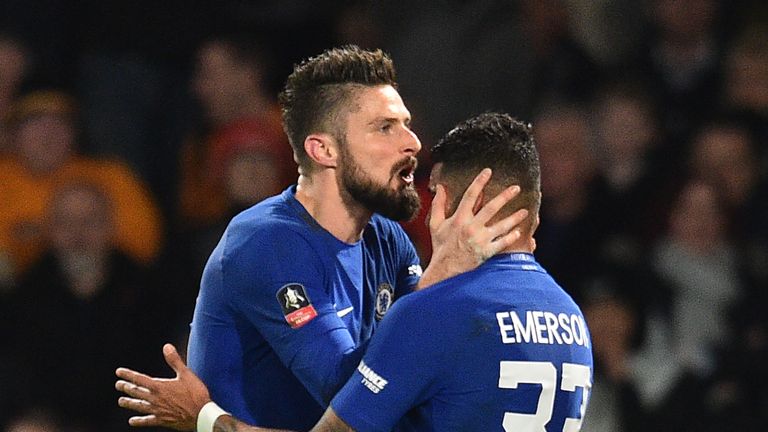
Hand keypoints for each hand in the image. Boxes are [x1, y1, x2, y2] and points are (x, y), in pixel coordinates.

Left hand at [116, 343, 211, 429]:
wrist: (201, 414)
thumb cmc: (195, 394)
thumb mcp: (186, 374)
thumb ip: (174, 360)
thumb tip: (166, 347)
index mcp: (159, 386)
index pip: (139, 379)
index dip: (128, 375)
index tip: (119, 372)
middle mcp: (155, 399)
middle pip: (136, 392)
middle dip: (126, 387)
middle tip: (118, 385)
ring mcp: (157, 411)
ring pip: (138, 406)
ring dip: (129, 403)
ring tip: (121, 401)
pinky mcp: (162, 420)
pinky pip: (146, 421)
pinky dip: (138, 421)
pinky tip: (132, 421)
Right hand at [418, 168, 527, 287]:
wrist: (445, 269)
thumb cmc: (441, 246)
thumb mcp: (435, 224)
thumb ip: (438, 204)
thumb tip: (440, 187)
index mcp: (459, 218)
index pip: (470, 195)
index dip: (479, 182)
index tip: (488, 171)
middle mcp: (471, 227)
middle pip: (491, 208)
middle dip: (505, 196)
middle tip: (517, 187)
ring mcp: (480, 240)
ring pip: (501, 225)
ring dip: (515, 217)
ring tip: (525, 211)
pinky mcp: (486, 252)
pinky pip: (502, 243)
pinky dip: (511, 237)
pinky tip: (519, 231)